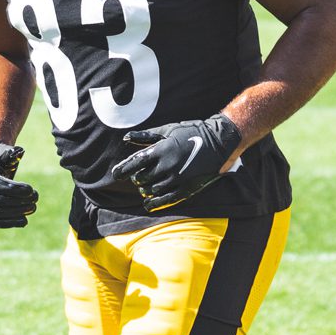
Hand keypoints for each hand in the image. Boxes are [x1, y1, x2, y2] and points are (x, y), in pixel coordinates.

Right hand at [0, 140, 38, 227]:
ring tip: (32, 209)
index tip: (31, 189)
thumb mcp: (1, 152)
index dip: (15, 189)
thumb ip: (9, 153)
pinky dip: (9, 223)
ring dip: (15, 214)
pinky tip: (24, 222)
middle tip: (35, 199)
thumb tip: (19, 152)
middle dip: (18, 202)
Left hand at [113, 113, 241, 211]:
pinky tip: (148, 204)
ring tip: (146, 187)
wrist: (219, 142)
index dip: (123, 170)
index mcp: (161, 149)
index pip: (135, 163)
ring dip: (145, 190)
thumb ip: (145, 136)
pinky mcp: (186, 188)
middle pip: (141, 179)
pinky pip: (165, 200)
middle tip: (139, 176)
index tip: (116, 174)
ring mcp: (177, 178)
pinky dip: (154, 203)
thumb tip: (125, 138)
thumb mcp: (168, 130)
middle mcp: (167, 165)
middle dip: (137, 179)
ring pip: (151, 190)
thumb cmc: (191, 132)